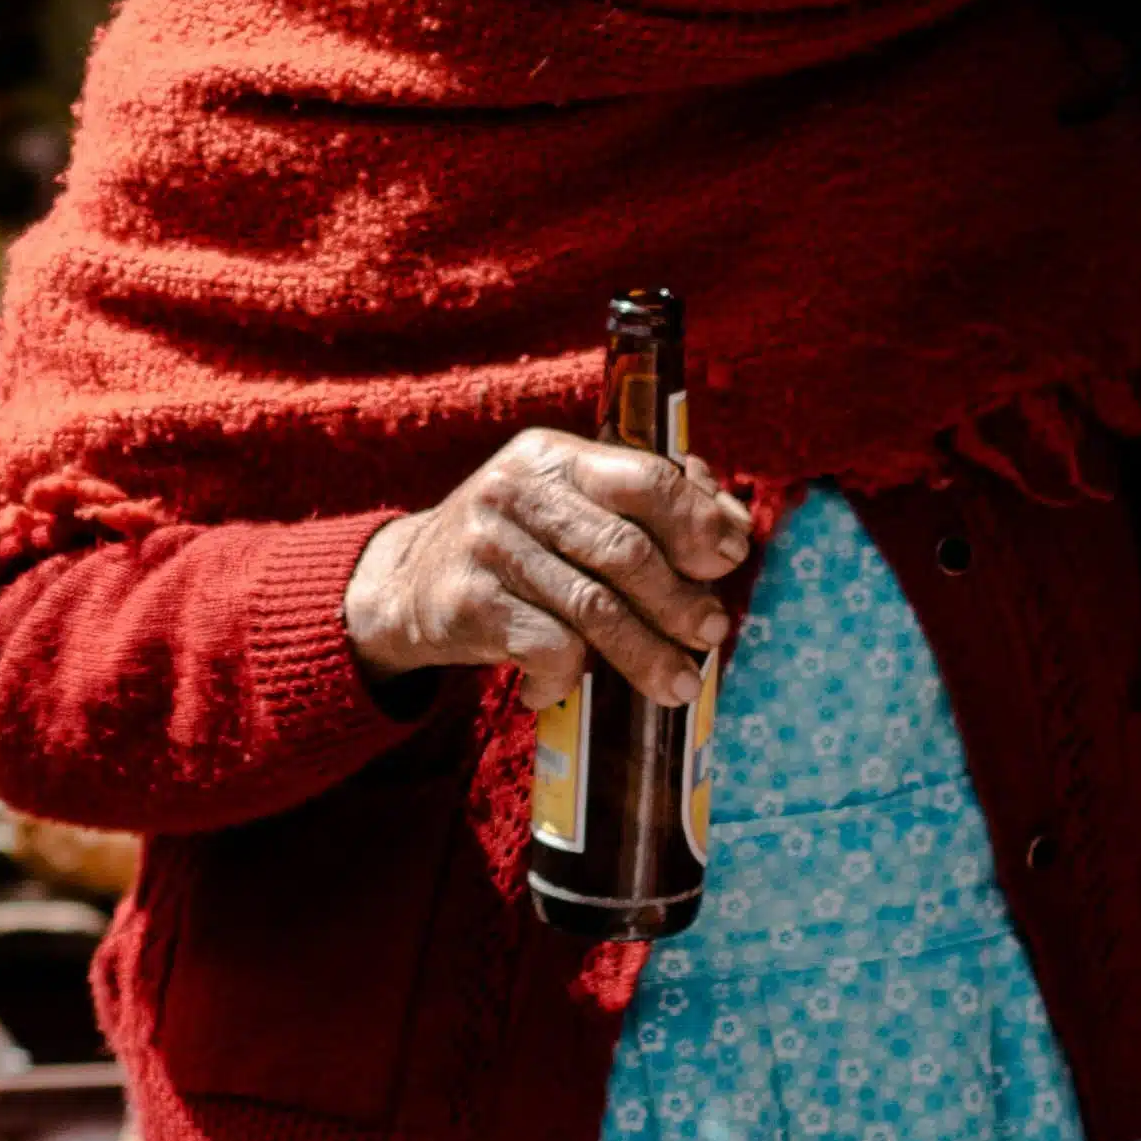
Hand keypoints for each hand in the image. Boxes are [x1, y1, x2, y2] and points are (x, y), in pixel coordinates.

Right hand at [344, 430, 747, 708]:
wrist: (406, 585)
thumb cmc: (517, 546)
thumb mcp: (572, 506)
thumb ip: (651, 506)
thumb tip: (734, 526)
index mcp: (554, 455)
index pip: (644, 476)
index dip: (697, 521)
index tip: (730, 558)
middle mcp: (517, 490)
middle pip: (626, 552)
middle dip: (680, 600)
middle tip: (712, 633)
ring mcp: (488, 545)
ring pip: (595, 609)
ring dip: (647, 654)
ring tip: (679, 684)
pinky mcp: (468, 603)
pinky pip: (549, 647)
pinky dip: (571, 675)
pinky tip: (566, 684)